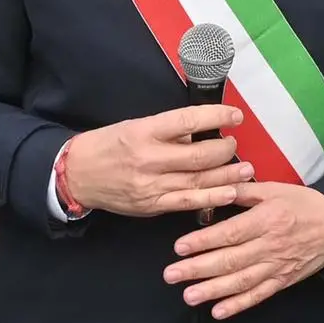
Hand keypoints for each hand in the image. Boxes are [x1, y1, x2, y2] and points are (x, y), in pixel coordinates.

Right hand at [59, 106, 251, 217]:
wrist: (77, 174)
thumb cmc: (108, 145)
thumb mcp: (135, 126)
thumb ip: (168, 130)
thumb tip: (200, 132)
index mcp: (144, 131)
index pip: (188, 120)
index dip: (217, 117)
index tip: (235, 116)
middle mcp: (149, 158)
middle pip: (199, 155)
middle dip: (225, 150)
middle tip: (235, 146)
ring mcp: (151, 185)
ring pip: (198, 182)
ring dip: (227, 177)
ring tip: (246, 171)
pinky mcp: (152, 205)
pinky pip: (187, 203)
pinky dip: (211, 199)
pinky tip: (229, 194)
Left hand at [166, 179, 323, 318]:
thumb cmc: (305, 204)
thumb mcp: (276, 189)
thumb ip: (244, 191)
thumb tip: (216, 188)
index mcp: (267, 219)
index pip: (231, 233)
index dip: (204, 241)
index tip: (180, 247)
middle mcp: (271, 245)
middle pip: (231, 260)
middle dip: (198, 268)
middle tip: (172, 274)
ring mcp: (277, 266)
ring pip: (241, 282)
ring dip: (213, 290)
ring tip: (189, 296)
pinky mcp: (283, 281)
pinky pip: (259, 295)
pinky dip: (239, 305)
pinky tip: (218, 311)